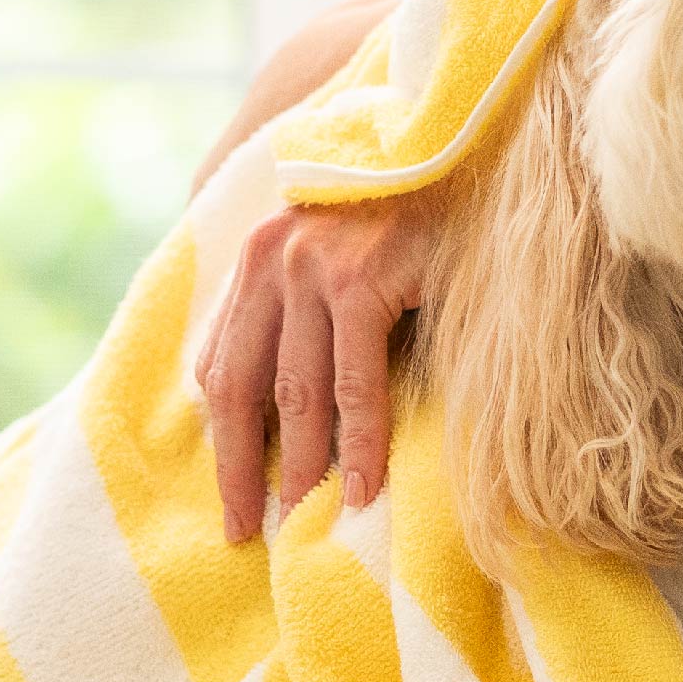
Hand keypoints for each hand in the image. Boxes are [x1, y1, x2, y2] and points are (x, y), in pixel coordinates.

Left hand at [196, 182, 451, 538]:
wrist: (461, 150)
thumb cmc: (410, 216)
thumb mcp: (339, 260)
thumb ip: (307, 315)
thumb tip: (294, 414)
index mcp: (257, 261)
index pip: (221, 365)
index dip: (222, 438)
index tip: (230, 496)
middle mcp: (271, 260)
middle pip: (240, 386)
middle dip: (240, 467)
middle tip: (243, 531)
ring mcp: (314, 267)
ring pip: (296, 391)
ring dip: (299, 467)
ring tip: (300, 524)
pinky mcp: (363, 278)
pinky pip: (353, 380)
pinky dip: (357, 440)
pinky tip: (361, 486)